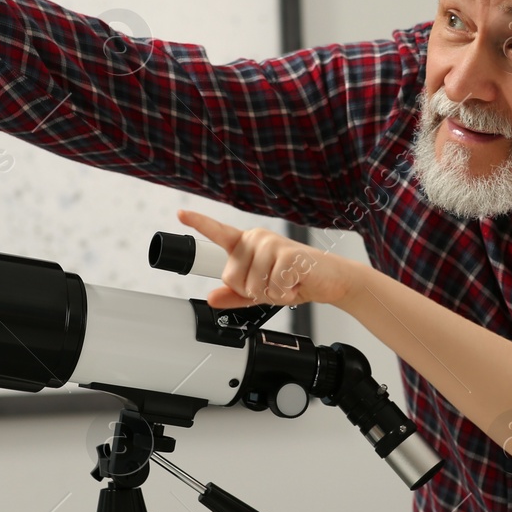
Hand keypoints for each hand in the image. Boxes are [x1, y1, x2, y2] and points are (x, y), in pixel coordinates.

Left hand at [175, 210, 355, 308]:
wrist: (330, 281)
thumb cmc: (296, 280)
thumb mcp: (261, 291)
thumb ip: (235, 295)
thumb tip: (211, 298)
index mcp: (248, 244)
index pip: (219, 233)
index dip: (199, 223)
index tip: (180, 213)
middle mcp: (257, 239)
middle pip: (232, 277)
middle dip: (252, 291)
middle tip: (274, 284)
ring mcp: (272, 244)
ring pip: (251, 285)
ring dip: (270, 293)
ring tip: (287, 283)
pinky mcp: (287, 255)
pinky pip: (271, 286)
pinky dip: (284, 293)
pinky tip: (295, 283)